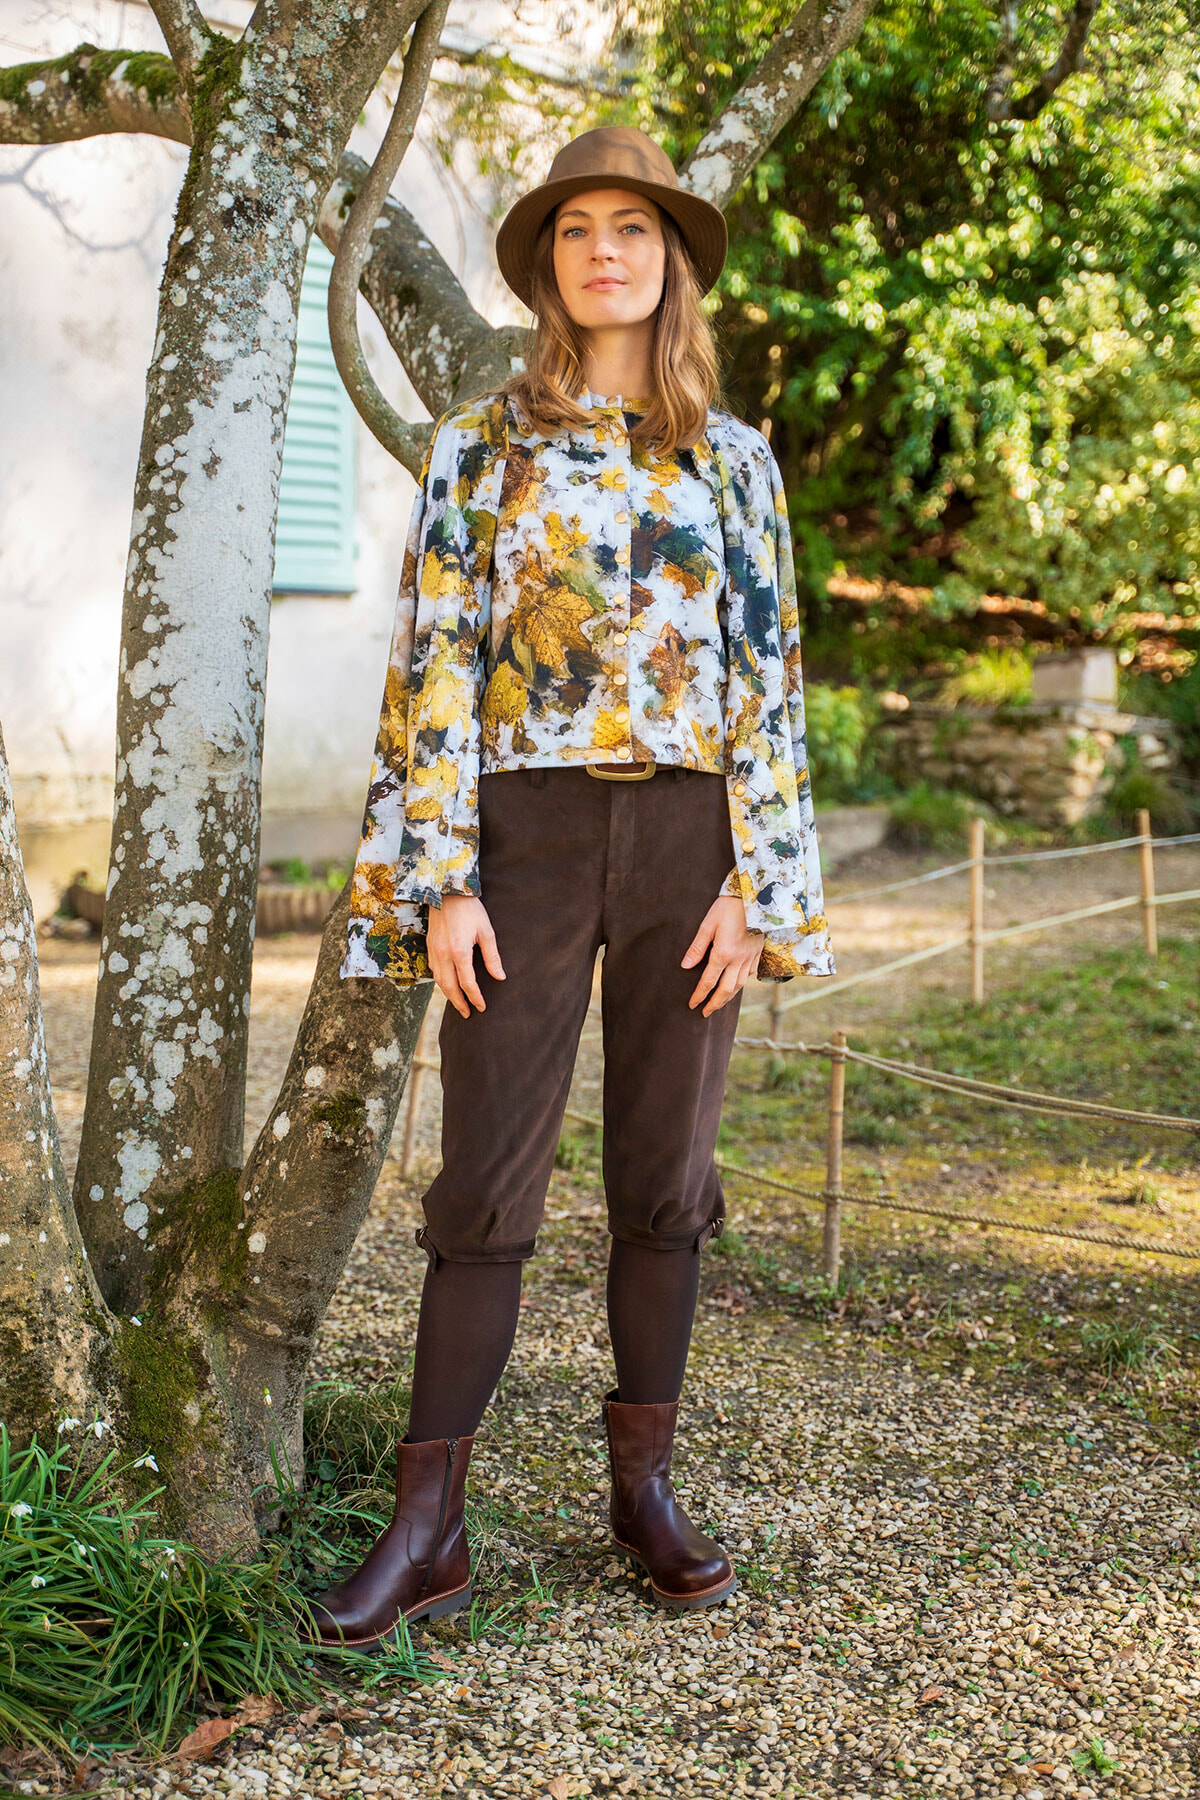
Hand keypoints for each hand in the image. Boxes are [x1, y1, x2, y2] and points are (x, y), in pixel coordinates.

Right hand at [426, 895, 505, 1017]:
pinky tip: (447, 985)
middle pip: (449, 987)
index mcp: (460, 951)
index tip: (482, 1007)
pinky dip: (440, 982)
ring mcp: (434, 951)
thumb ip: (492, 957)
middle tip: (468, 1014)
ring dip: (448, 994)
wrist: (446, 891)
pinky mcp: (429, 946)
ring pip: (438, 980)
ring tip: (458, 1003)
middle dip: (459, 1003)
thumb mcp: (486, 932)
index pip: (467, 983)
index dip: (475, 998)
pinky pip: (433, 970)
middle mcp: (443, 954)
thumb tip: (500, 977)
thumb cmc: (470, 909)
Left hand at [681, 896, 762, 1016]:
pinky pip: (749, 974)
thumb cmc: (728, 907)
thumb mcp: (708, 924)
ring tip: (719, 1004)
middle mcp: (738, 959)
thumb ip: (697, 947)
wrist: (756, 897)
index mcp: (723, 953)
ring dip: (728, 998)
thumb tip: (685, 966)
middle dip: (715, 1004)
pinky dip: (741, 984)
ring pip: (739, 985)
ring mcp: (750, 957)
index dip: (699, 995)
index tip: (692, 1005)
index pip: (708, 981)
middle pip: (726, 990)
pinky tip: (736, 985)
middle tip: (705, 1013)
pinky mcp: (758, 953)